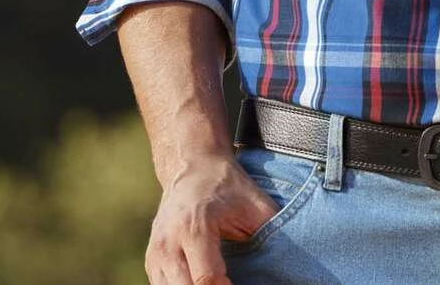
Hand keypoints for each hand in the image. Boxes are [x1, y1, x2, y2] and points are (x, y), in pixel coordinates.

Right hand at [144, 150, 281, 284]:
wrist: (193, 165)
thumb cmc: (228, 185)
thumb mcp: (255, 204)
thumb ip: (271, 232)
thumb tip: (288, 260)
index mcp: (194, 227)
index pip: (207, 278)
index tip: (242, 284)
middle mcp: (168, 242)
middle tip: (232, 284)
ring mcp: (156, 253)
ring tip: (220, 283)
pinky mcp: (151, 260)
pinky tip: (202, 283)